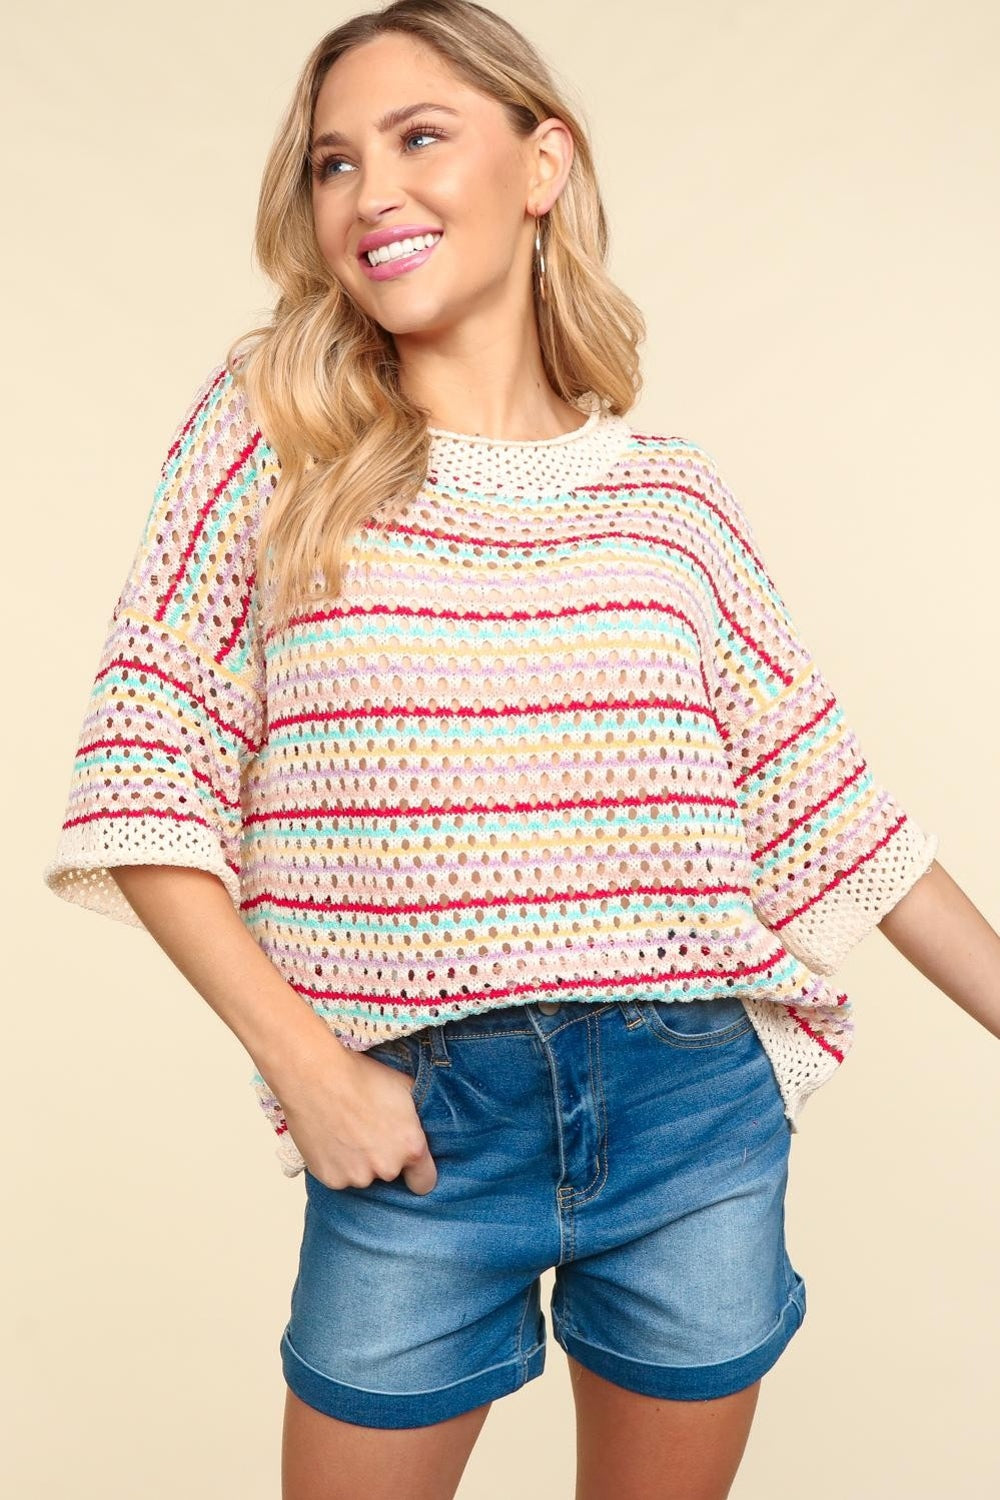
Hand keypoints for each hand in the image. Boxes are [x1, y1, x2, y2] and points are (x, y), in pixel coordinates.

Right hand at [272, 1040, 437, 1194]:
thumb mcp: (404, 1087)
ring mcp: (357, 1177)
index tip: (408, 1165)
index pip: (424, 1182)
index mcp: (411, 1147)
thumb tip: (420, 1126)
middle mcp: (387, 1168)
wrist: (316, 1076)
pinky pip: (339, 1177)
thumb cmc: (361, 1077)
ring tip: (345, 1131)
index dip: (417, 1172)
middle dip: (383, 1158)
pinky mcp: (331, 1179)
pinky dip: (336, 1163)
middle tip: (368, 1130)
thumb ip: (417, 1117)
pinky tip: (331, 1139)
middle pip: (390, 1174)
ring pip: (363, 1176)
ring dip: (358, 1161)